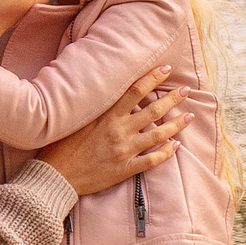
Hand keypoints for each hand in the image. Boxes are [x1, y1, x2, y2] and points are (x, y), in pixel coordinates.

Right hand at [37, 68, 189, 196]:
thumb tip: (106, 88)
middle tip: (186, 90)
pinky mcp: (125, 169)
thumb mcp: (76, 117)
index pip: (135, 90)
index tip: (166, 68)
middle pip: (153, 111)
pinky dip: (166, 153)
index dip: (153, 78)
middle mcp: (118, 131)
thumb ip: (95, 105)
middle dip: (172, 99)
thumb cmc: (61, 145)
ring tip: (189, 116)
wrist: (55, 175)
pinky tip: (176, 146)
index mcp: (106, 115)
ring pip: (158, 135)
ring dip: (176, 125)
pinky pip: (152, 160)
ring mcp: (124, 151)